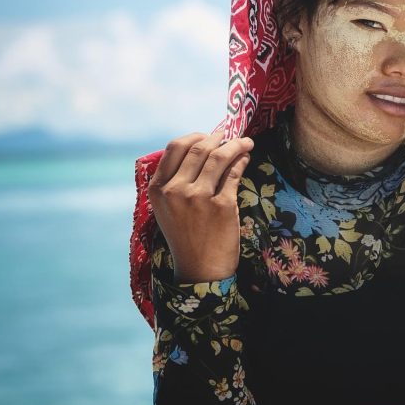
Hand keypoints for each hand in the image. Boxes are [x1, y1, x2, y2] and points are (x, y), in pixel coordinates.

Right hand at [148, 132, 253, 282]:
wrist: (200, 269)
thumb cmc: (186, 236)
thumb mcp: (168, 208)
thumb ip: (175, 179)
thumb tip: (200, 146)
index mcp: (158, 189)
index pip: (174, 147)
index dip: (194, 136)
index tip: (208, 135)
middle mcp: (175, 190)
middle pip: (199, 148)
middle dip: (218, 138)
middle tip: (230, 135)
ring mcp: (199, 197)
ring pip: (219, 157)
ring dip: (235, 145)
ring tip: (245, 142)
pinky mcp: (222, 206)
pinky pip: (234, 173)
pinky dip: (242, 161)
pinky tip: (246, 158)